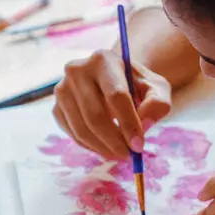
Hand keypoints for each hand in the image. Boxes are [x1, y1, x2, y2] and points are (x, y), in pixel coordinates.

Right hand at [53, 48, 171, 158]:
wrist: (113, 79)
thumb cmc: (137, 85)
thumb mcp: (157, 88)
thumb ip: (158, 103)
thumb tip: (143, 125)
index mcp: (103, 59)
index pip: (116, 96)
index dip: (128, 123)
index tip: (139, 146)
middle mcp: (77, 70)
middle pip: (95, 115)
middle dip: (114, 141)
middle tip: (129, 155)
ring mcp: (62, 89)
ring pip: (82, 128)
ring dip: (103, 148)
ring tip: (120, 154)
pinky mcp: (56, 107)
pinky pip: (72, 134)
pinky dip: (91, 147)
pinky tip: (106, 148)